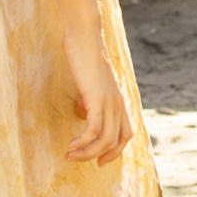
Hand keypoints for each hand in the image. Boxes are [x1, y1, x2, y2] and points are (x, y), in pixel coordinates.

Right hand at [63, 21, 132, 164]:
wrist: (85, 36)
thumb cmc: (85, 56)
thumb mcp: (91, 82)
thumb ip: (91, 98)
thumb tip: (84, 111)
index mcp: (119, 100)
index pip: (126, 134)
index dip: (115, 151)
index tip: (99, 161)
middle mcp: (119, 103)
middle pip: (117, 141)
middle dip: (98, 156)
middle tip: (77, 159)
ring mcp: (110, 101)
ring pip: (105, 139)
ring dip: (87, 152)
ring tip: (69, 154)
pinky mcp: (97, 98)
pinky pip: (94, 129)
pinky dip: (83, 141)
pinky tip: (71, 144)